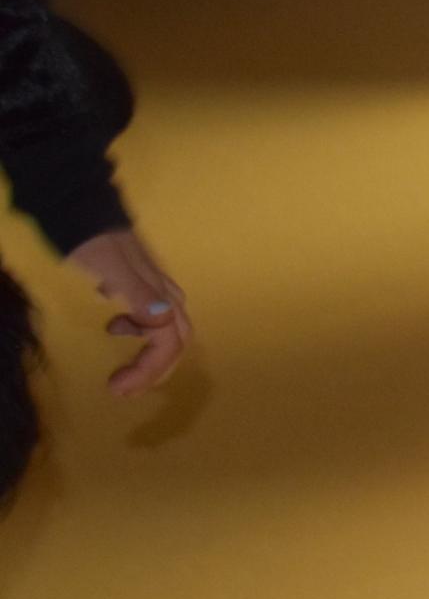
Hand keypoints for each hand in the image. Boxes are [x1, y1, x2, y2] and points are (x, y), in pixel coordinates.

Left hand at [65, 229, 192, 395]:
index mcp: (158, 293)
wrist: (82, 209)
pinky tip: (116, 324)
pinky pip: (151, 314)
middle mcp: (162, 292)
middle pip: (177, 337)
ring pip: (167, 327)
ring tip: (120, 362)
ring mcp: (151, 286)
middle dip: (155, 368)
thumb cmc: (93, 242)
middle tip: (125, 388)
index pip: (168, 341)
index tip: (116, 388)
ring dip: (149, 353)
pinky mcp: (138, 281)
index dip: (148, 370)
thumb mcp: (112, 268)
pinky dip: (139, 331)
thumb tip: (164, 322)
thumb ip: (138, 294)